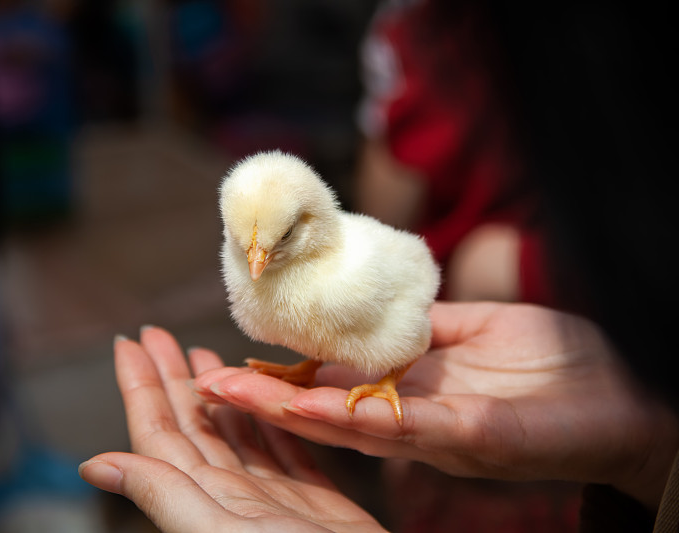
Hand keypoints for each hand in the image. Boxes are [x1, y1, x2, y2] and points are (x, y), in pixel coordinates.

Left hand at [78, 326, 386, 531]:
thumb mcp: (216, 529)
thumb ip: (163, 493)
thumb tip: (93, 464)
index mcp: (201, 500)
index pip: (159, 432)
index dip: (141, 386)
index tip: (128, 343)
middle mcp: (229, 497)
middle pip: (193, 423)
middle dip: (174, 376)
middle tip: (160, 333)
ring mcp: (271, 497)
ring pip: (235, 431)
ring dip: (218, 390)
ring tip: (204, 351)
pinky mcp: (312, 500)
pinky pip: (283, 446)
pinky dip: (270, 416)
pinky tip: (265, 393)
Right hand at [192, 302, 678, 509]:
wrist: (627, 393)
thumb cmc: (559, 362)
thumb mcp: (477, 328)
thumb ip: (425, 328)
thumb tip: (379, 310)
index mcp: (412, 389)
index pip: (334, 384)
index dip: (284, 374)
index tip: (235, 359)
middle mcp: (412, 417)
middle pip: (324, 408)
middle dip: (262, 397)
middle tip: (202, 383)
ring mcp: (434, 431)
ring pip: (344, 423)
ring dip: (284, 409)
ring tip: (227, 394)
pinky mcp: (465, 437)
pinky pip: (396, 427)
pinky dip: (346, 415)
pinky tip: (303, 403)